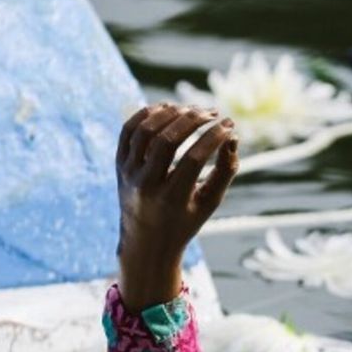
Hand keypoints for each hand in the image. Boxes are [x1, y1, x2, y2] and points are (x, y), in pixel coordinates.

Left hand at [116, 104, 238, 311]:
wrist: (145, 244)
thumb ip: (226, 170)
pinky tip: (167, 108)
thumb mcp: (210, 202)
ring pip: (145, 131)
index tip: (229, 125)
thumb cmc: (185, 221)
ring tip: (192, 109)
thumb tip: (232, 136)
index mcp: (171, 199)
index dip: (214, 138)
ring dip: (171, 113)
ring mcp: (128, 174)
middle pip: (167, 141)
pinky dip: (146, 114)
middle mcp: (146, 186)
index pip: (194, 159)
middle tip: (213, 112)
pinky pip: (128, 130)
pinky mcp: (119, 165)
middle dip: (193, 120)